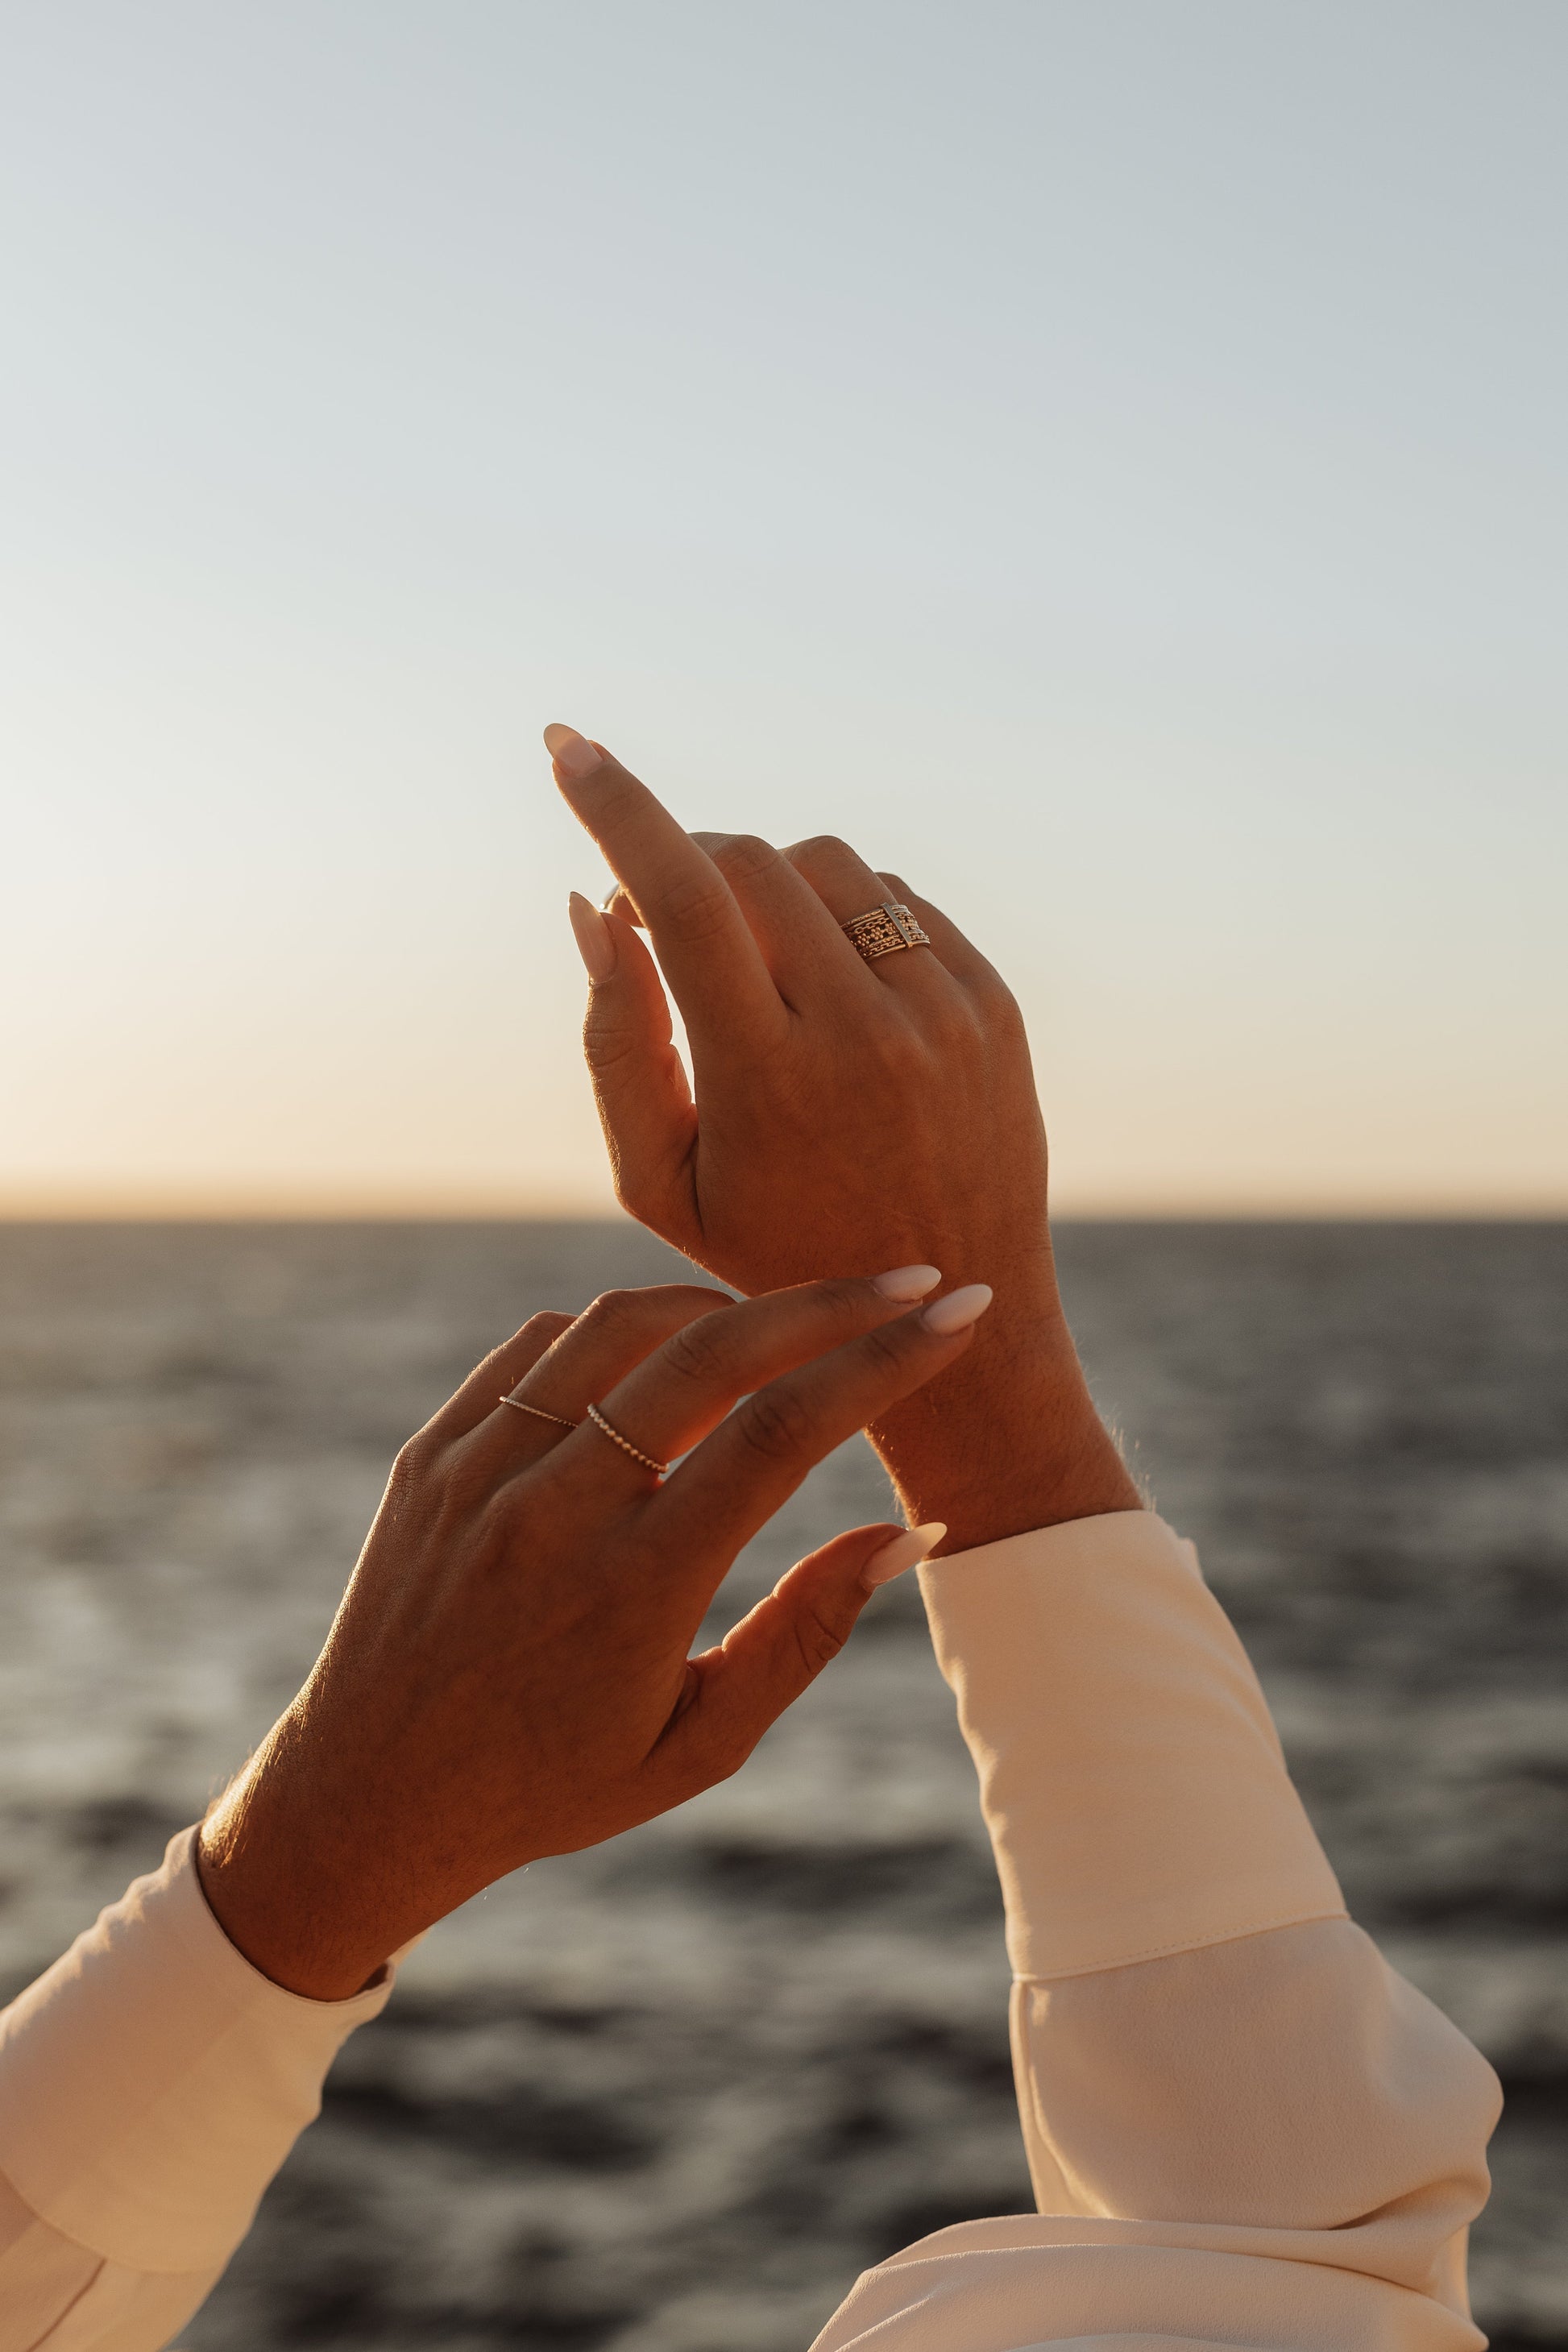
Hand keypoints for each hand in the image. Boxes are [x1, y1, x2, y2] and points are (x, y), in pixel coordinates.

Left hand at [197, 1269, 985, 1999]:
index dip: (881, 1361)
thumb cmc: (551, 1787)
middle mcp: (549, 1511)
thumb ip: (804, 1633)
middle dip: (829, 1300)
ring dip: (720, 1303)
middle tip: (908, 1279)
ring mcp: (478, 1470)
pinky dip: (616, 1326)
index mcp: (631, 1589)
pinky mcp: (429, 1453)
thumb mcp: (699, 1746)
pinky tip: (668, 1349)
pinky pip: (535, 1346)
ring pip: (618, 1324)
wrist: (362, 1802)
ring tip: (789, 1320)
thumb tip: (909, 1532)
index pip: (781, 1434)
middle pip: (711, 1350)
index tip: (954, 1315)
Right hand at [547, 724, 1139, 1547]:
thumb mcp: (662, 1181)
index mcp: (769, 1078)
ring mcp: (942, 1011)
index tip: (565, 744)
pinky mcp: (993, 1002)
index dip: (615, 806)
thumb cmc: (775, 1250)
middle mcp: (865, 1031)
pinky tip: (828, 989)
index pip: (683, 896)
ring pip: (827, 864)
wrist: (951, 1303)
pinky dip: (841, 918)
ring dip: (767, 884)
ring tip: (751, 966)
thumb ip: (615, 1042)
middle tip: (660, 918)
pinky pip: (897, 900)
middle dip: (685, 862)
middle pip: (751, 861)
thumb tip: (593, 905)